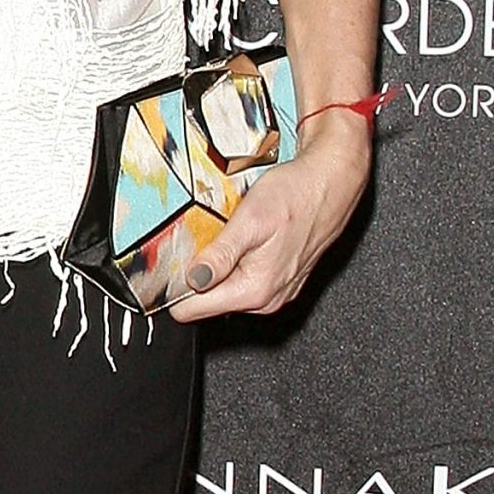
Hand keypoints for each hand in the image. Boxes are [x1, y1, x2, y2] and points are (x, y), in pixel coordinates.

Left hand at [167, 110, 370, 321]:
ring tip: (219, 234)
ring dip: (214, 266)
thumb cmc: (296, 197)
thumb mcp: (249, 220)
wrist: (329, 183)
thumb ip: (220, 255)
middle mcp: (267, 298)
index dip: (174, 288)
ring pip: (225, 289)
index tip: (164, 266)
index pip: (194, 309)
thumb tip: (193, 280)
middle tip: (194, 239)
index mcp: (256, 289)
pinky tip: (237, 238)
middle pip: (208, 300)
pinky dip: (232, 262)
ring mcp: (275, 291)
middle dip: (194, 274)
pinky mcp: (280, 279)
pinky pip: (243, 279)